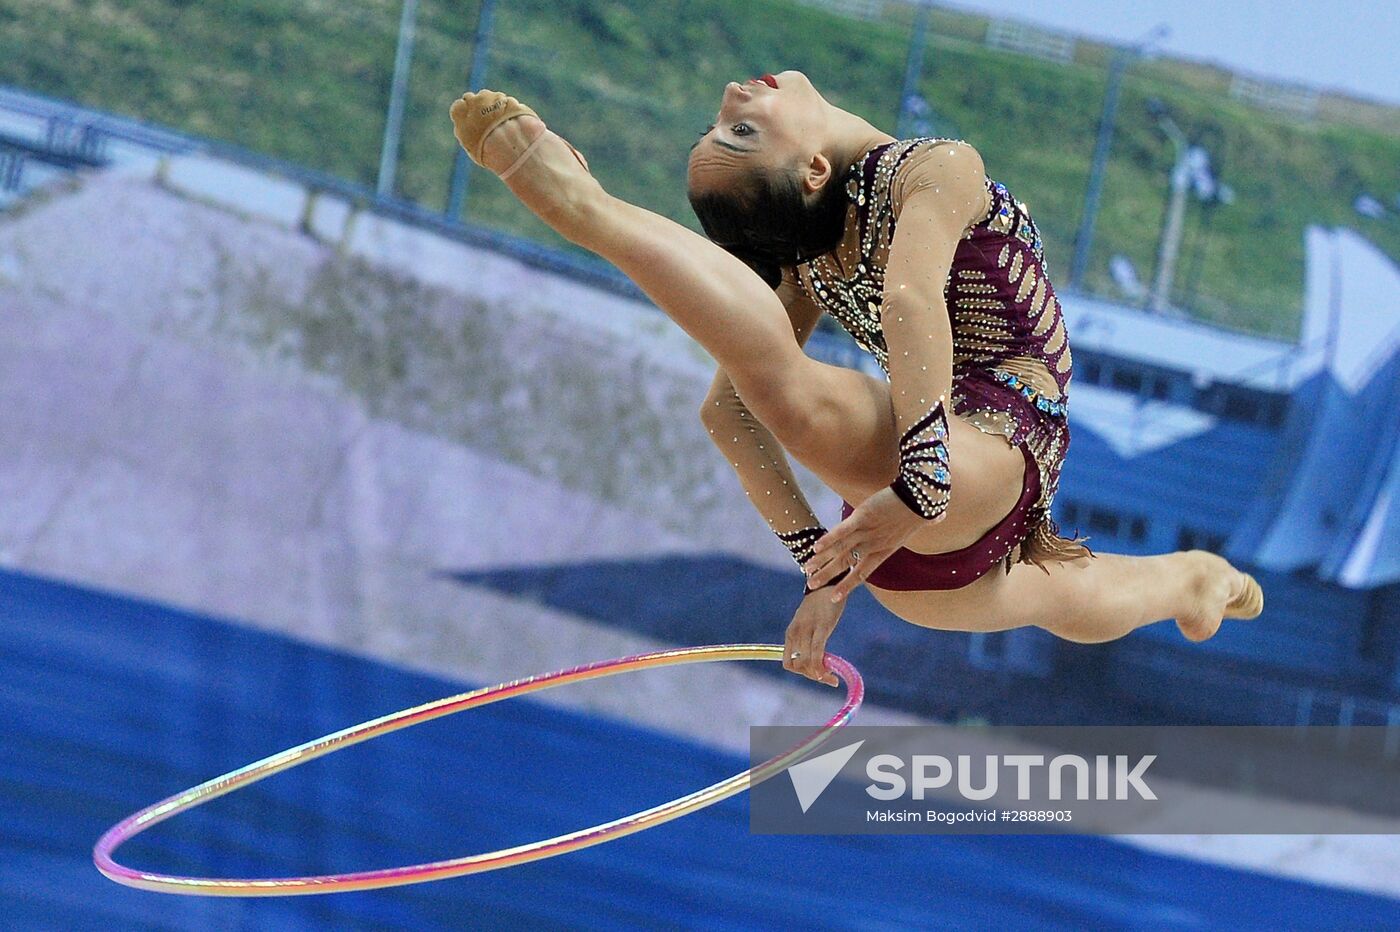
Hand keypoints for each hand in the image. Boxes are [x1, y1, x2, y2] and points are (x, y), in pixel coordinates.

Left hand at [783, 591, 845, 685]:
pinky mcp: (822, 627)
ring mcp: (807, 630)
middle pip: (798, 666)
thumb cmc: (820, 605)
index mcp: (791, 634)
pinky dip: (820, 666)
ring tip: (832, 679)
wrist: (827, 582)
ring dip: (819, 675)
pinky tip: (829, 674)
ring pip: (807, 662)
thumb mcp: (810, 624)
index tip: (816, 675)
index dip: (801, 673)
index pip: (789, 664)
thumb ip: (809, 640)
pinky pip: (817, 652)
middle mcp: (795, 634)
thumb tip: (816, 661)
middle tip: (829, 679)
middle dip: (813, 676)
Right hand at [803, 485, 938, 600]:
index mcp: (886, 550)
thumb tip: (940, 515)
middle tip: (811, 585)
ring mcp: (867, 532)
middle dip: (827, 575)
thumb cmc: (924, 505)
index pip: (863, 572)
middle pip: (846, 564)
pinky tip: (815, 548)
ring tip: (806, 569)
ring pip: (840, 550)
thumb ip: (930, 520)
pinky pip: (841, 532)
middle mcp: (874, 545)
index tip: (835, 597)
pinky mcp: (862, 517)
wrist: (921, 497)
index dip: (848, 585)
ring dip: (822, 560)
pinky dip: (828, 540)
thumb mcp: (925, 517)